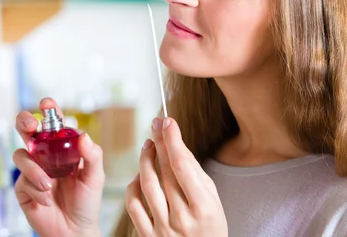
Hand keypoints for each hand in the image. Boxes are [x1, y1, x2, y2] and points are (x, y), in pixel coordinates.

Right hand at [13, 98, 104, 236]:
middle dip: (24, 122)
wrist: (74, 229)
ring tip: (48, 185)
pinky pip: (21, 180)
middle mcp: (45, 155)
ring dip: (34, 169)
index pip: (53, 124)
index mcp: (63, 148)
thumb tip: (83, 135)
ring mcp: (31, 170)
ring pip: (21, 155)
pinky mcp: (22, 187)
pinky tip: (46, 199)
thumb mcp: (95, 176)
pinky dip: (35, 189)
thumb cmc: (86, 200)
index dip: (48, 110)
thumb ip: (92, 155)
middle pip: (26, 130)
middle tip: (31, 126)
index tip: (47, 103)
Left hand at [126, 117, 227, 236]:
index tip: (167, 121)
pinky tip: (140, 174)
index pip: (182, 165)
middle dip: (160, 142)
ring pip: (146, 184)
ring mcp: (163, 229)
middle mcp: (181, 218)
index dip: (173, 140)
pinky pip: (133, 205)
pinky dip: (134, 185)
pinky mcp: (148, 236)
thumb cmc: (210, 226)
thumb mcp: (213, 199)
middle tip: (156, 123)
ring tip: (149, 145)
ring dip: (146, 159)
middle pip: (164, 171)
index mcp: (203, 207)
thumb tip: (177, 144)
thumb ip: (195, 173)